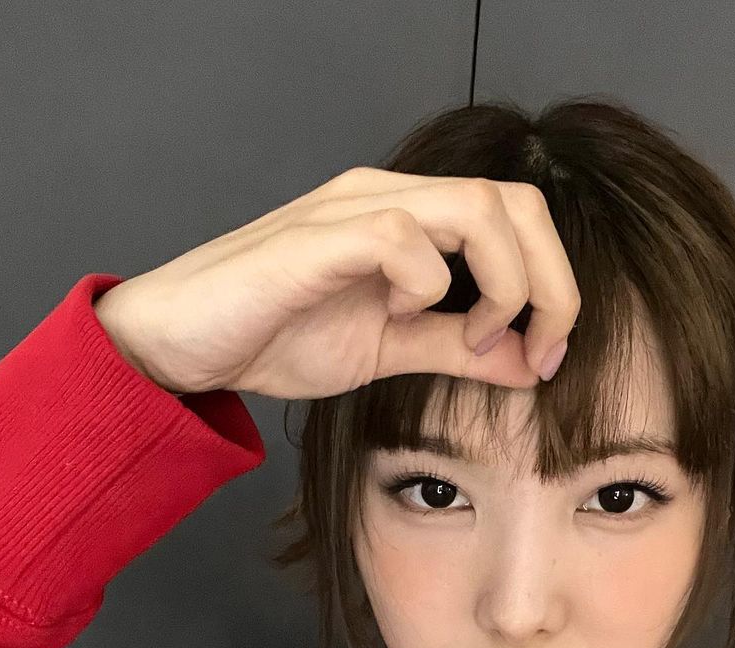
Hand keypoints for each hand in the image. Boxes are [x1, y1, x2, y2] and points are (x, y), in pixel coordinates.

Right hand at [91, 167, 580, 399]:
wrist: (180, 346)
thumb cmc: (271, 335)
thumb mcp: (389, 351)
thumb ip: (458, 349)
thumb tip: (531, 361)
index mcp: (411, 219)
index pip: (518, 217)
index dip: (555, 284)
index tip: (547, 355)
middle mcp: (388, 198)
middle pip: (515, 202)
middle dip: (552, 282)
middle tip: (542, 348)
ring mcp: (352, 211)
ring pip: (475, 206)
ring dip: (501, 281)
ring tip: (475, 336)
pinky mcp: (316, 239)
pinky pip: (401, 238)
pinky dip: (426, 284)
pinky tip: (401, 315)